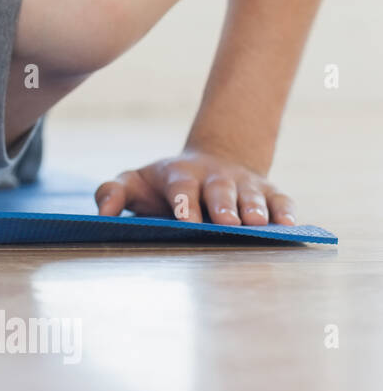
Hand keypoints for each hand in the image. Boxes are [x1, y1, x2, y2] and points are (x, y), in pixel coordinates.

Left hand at [94, 149, 295, 225]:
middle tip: (228, 224)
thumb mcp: (133, 183)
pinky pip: (281, 200)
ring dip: (255, 209)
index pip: (182, 187)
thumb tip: (101, 214)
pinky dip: (285, 212)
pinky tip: (288, 227)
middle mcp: (215, 177)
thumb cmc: (162, 185)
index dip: (184, 202)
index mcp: (180, 175)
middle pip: (220, 190)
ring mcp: (244, 184)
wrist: (208, 164)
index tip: (185, 220)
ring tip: (257, 226)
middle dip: (224, 206)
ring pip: (253, 195)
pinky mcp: (269, 193)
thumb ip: (112, 193)